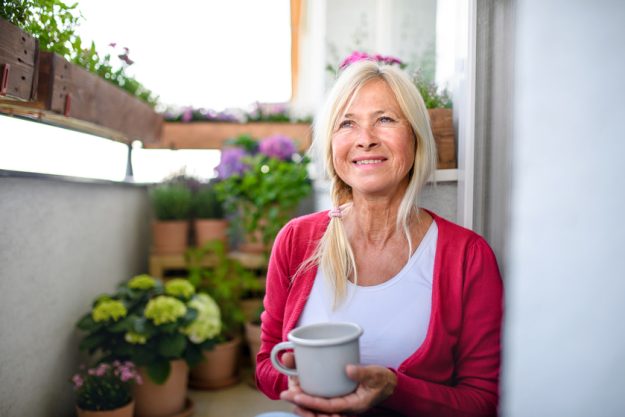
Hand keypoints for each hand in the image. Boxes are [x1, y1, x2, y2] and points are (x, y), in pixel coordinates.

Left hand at [280, 364, 396, 415]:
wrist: (388, 383)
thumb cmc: (382, 380)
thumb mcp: (376, 375)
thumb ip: (363, 373)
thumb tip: (347, 369)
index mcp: (352, 405)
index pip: (327, 406)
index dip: (311, 402)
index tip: (296, 396)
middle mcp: (343, 405)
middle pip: (318, 409)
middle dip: (300, 403)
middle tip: (284, 393)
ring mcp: (340, 400)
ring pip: (317, 405)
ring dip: (302, 399)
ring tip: (287, 391)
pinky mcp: (338, 394)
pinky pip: (321, 398)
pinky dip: (310, 393)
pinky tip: (300, 385)